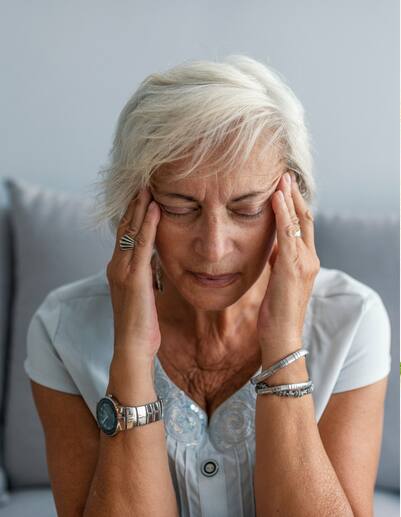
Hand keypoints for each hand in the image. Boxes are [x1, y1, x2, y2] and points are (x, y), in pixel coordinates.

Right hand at [106, 187, 161, 367]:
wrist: (133, 347)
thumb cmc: (144, 324)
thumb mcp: (147, 293)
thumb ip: (148, 274)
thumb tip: (156, 260)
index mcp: (120, 269)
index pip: (126, 234)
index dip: (133, 212)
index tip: (144, 193)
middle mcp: (117, 266)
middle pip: (125, 227)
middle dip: (134, 203)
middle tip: (144, 179)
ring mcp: (122, 270)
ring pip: (131, 231)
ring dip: (139, 207)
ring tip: (148, 185)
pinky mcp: (133, 277)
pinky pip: (142, 245)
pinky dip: (148, 224)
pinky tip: (155, 208)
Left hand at [256, 172, 319, 362]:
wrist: (282, 338)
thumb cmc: (276, 314)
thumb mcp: (277, 282)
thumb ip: (279, 262)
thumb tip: (272, 246)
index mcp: (307, 262)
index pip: (304, 227)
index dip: (296, 206)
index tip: (285, 187)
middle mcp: (310, 259)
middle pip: (306, 219)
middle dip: (296, 196)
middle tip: (285, 174)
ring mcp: (304, 263)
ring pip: (300, 222)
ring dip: (290, 198)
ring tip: (281, 178)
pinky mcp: (293, 267)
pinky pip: (289, 234)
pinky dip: (283, 214)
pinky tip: (275, 198)